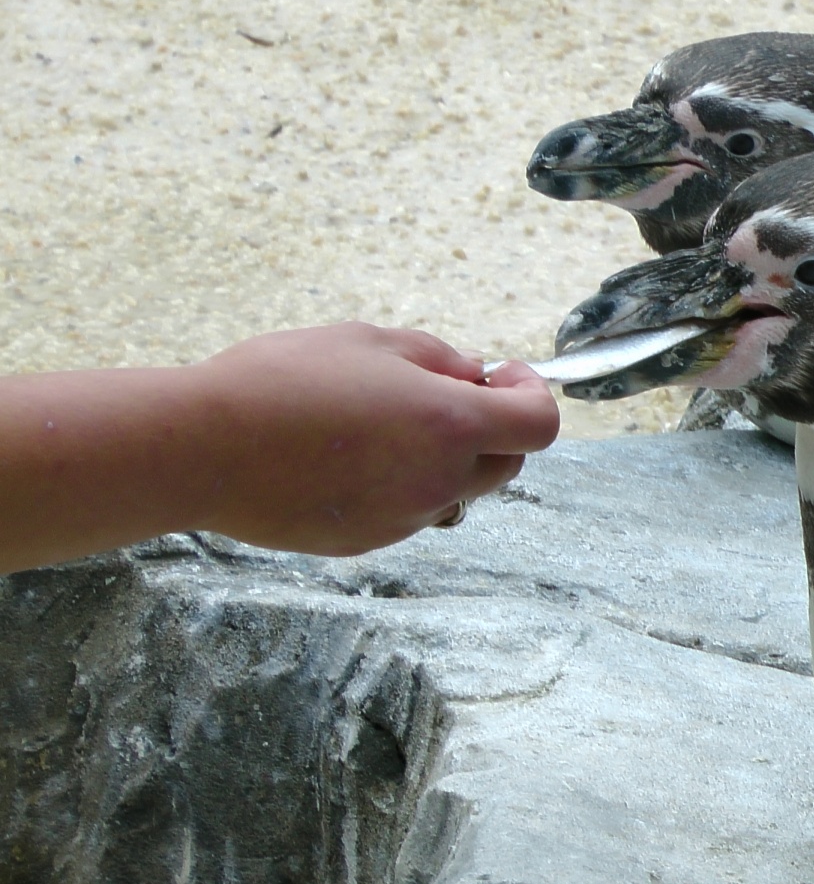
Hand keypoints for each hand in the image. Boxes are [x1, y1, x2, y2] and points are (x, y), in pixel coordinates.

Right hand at [191, 323, 559, 554]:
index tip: (503, 375)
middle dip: (492, 427)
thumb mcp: (369, 341)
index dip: (532, 394)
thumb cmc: (281, 382)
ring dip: (443, 458)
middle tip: (446, 393)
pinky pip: (407, 511)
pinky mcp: (368, 542)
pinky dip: (399, 484)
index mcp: (451, 424)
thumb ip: (436, 358)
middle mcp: (439, 481)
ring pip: (455, 490)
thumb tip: (472, 372)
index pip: (540, 424)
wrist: (203, 449)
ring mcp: (405, 519)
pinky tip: (347, 457)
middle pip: (506, 463)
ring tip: (381, 423)